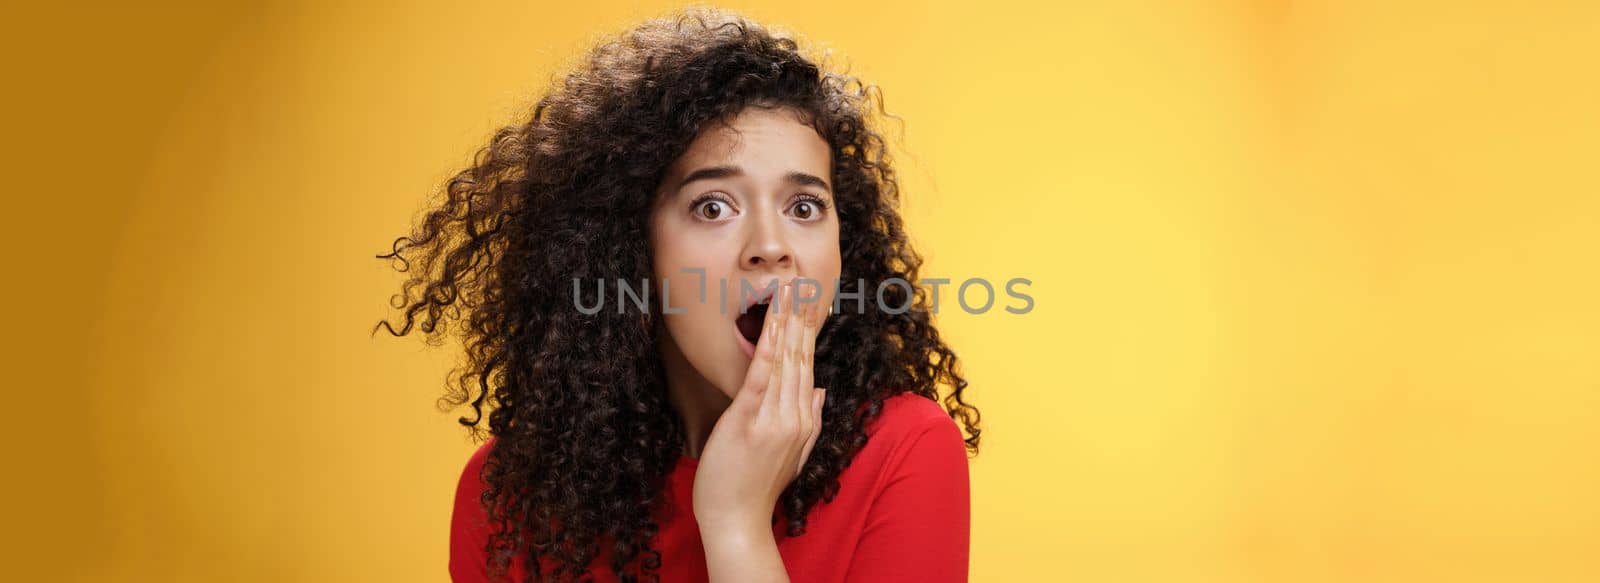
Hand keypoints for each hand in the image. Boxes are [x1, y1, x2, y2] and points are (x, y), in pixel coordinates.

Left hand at [693, 278, 827, 531]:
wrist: (737, 520)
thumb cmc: (755, 489)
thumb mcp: (792, 455)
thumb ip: (809, 421)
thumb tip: (821, 390)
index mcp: (804, 421)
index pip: (808, 366)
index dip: (809, 333)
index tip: (811, 303)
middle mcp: (796, 416)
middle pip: (801, 357)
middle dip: (802, 318)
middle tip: (804, 283)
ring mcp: (776, 418)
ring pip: (786, 360)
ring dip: (787, 322)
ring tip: (790, 291)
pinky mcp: (750, 420)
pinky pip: (762, 375)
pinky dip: (768, 345)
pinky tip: (770, 322)